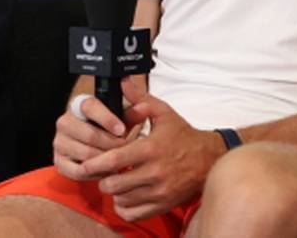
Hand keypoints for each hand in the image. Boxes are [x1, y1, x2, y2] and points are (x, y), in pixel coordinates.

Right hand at [53, 93, 130, 181]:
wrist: (94, 146)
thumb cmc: (109, 130)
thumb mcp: (121, 119)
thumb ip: (132, 114)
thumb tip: (144, 108)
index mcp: (78, 105)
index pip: (90, 107)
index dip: (107, 119)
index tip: (122, 130)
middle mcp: (64, 122)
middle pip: (90, 134)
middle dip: (112, 144)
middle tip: (127, 150)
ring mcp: (59, 142)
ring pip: (86, 154)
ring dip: (106, 160)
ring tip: (120, 161)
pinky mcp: (59, 162)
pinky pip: (79, 171)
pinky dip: (96, 173)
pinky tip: (107, 171)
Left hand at [81, 79, 224, 221]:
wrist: (210, 159)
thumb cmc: (183, 135)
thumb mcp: (164, 113)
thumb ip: (140, 98)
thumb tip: (123, 83)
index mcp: (151, 149)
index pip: (115, 160)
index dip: (96, 163)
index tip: (86, 163)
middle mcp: (155, 172)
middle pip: (114, 184)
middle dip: (103, 179)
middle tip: (103, 172)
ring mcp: (160, 191)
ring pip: (122, 199)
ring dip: (114, 192)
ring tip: (115, 182)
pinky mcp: (163, 205)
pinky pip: (134, 213)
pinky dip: (124, 207)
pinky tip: (126, 195)